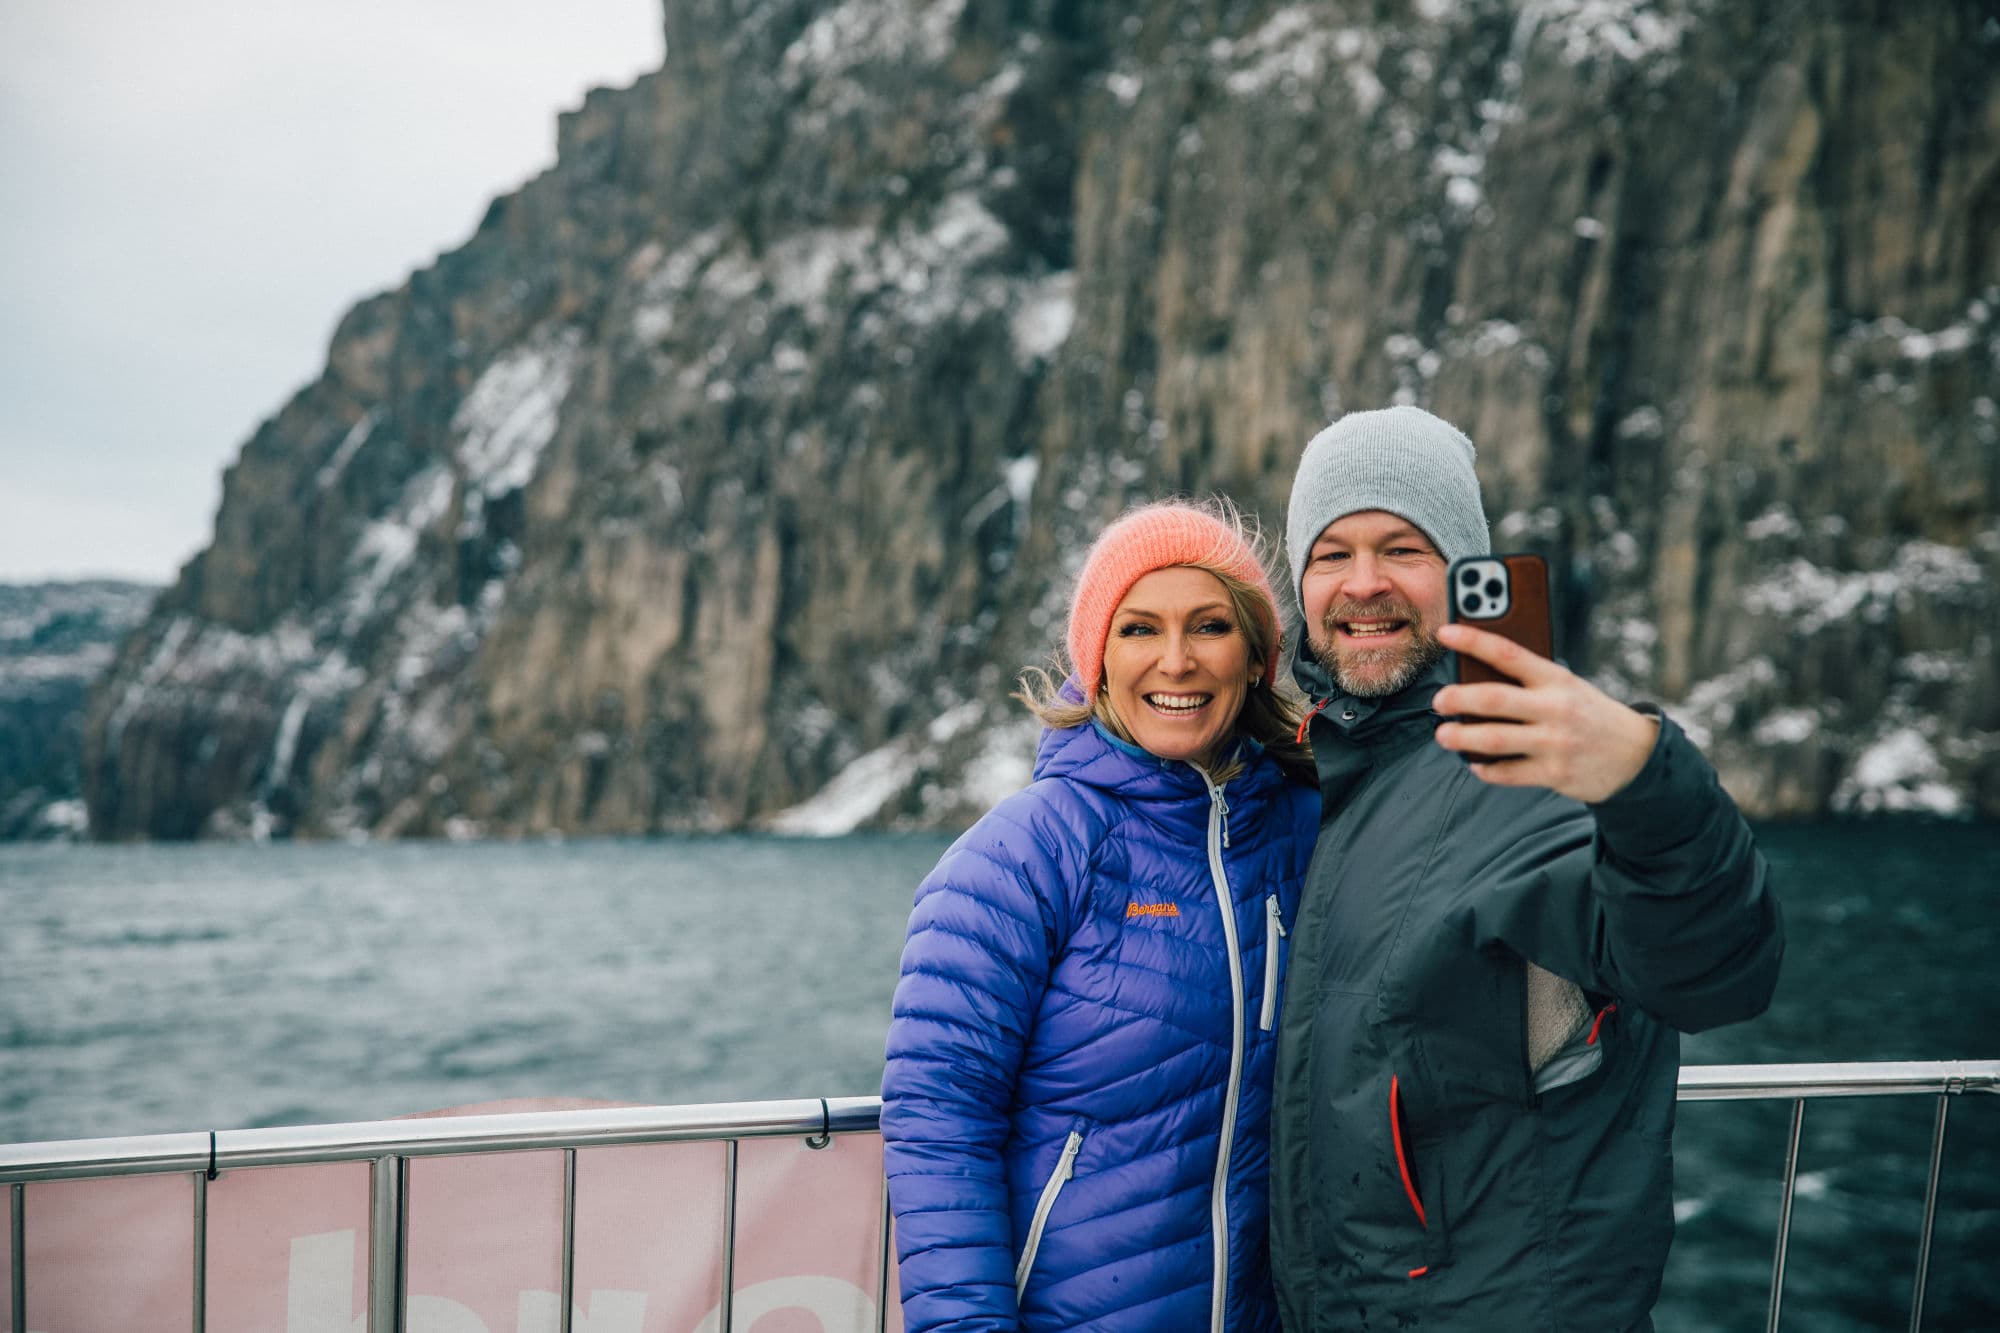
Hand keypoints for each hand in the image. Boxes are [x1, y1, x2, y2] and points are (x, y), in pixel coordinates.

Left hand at [1431, 622, 1659, 802]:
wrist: (1637, 755)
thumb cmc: (1588, 712)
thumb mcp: (1567, 686)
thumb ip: (1529, 681)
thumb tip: (1473, 676)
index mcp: (1556, 678)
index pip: (1508, 653)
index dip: (1473, 640)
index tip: (1445, 632)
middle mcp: (1555, 708)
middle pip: (1493, 698)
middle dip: (1457, 698)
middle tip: (1438, 701)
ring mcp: (1555, 742)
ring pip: (1494, 739)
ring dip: (1461, 737)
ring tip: (1444, 734)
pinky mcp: (1555, 773)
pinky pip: (1508, 773)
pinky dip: (1486, 769)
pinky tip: (1475, 763)